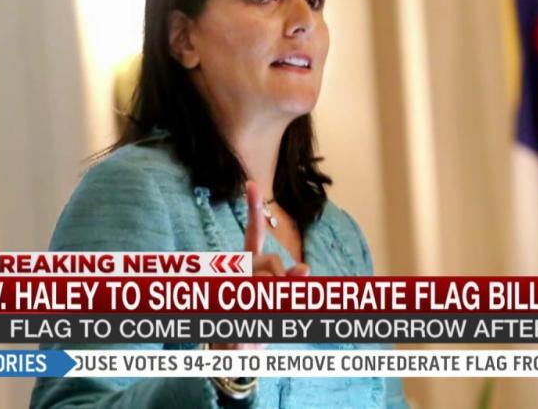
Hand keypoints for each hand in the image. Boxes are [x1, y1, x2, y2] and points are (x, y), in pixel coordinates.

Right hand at [210, 180, 308, 350]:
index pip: (253, 234)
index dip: (253, 209)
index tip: (251, 184)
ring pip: (268, 284)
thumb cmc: (258, 321)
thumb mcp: (280, 299)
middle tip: (281, 298)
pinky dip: (263, 315)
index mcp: (248, 264)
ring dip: (275, 301)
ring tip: (262, 317)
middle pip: (271, 262)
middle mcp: (238, 270)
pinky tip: (251, 328)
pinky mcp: (230, 306)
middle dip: (283, 279)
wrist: (233, 353)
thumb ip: (290, 282)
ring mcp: (233, 286)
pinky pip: (258, 304)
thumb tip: (307, 270)